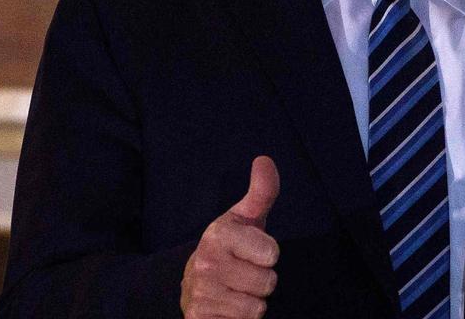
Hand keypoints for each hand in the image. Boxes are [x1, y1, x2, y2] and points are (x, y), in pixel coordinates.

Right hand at [181, 156, 280, 318]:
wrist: (193, 282)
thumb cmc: (230, 247)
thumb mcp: (245, 218)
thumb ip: (261, 192)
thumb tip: (264, 160)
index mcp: (219, 235)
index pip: (271, 253)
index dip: (268, 254)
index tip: (253, 251)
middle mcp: (205, 263)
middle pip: (267, 282)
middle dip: (262, 281)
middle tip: (244, 273)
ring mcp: (200, 294)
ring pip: (256, 308)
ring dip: (252, 302)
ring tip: (236, 289)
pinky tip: (227, 307)